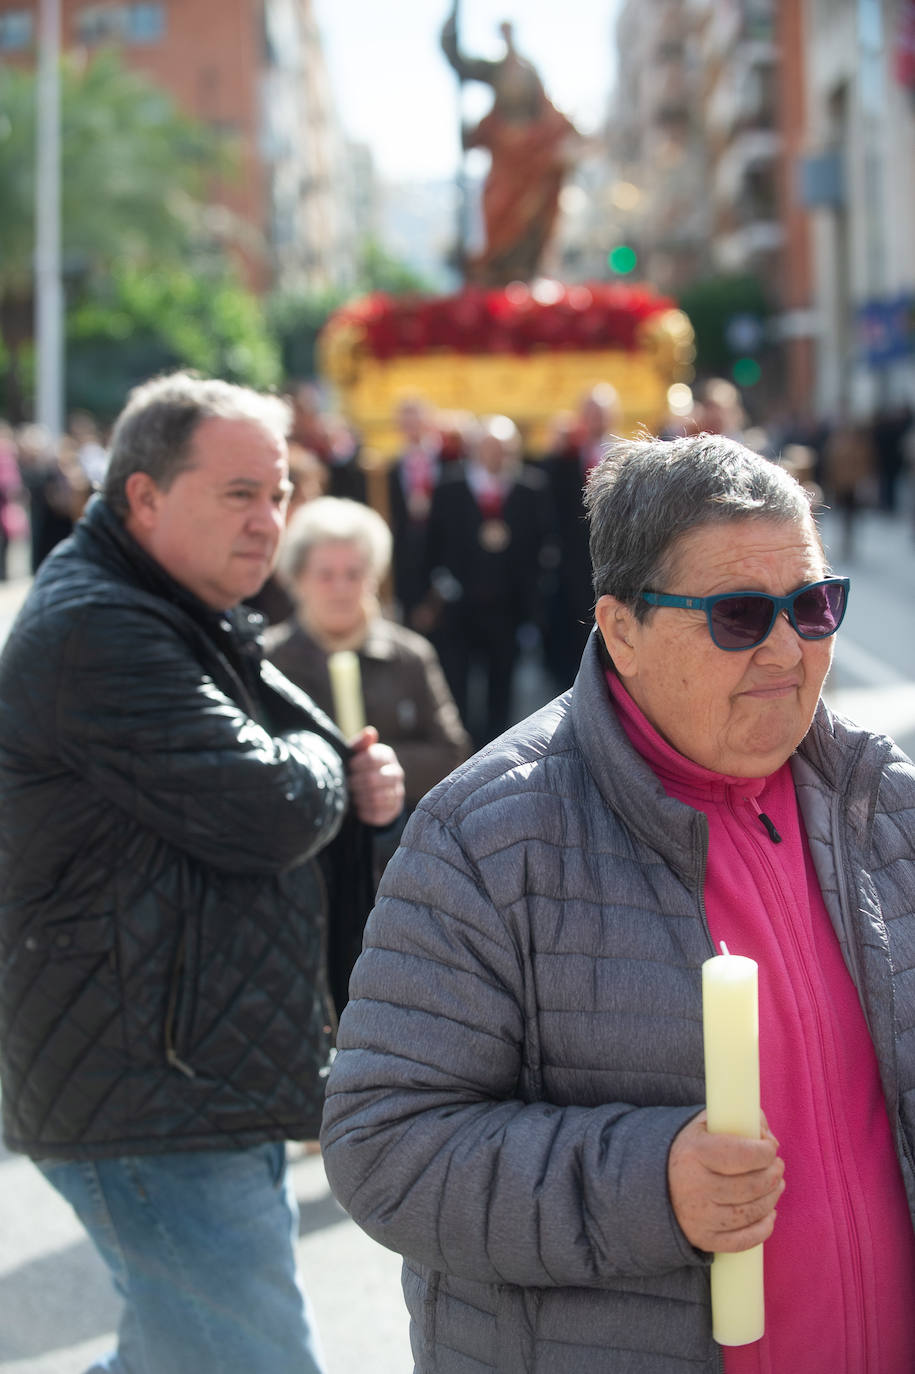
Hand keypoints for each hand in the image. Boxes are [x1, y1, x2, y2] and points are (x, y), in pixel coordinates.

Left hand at [346, 726, 404, 827]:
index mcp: (386, 756)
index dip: (356, 765)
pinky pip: (378, 814)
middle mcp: (396, 773)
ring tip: (352, 796)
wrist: (366, 790)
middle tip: (346, 785)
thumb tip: (371, 732)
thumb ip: (361, 743)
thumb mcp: (355, 753)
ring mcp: (397, 792)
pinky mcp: (394, 809)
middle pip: (372, 780)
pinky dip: (365, 812)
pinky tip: (359, 808)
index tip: (348, 767)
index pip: (372, 758)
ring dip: (359, 798)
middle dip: (355, 784)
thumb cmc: (357, 767)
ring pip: (376, 798)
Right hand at [668, 1111, 784, 1253]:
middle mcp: (696, 1187)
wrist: (654, 1184)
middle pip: (753, 1185)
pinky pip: (744, 1240)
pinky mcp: (704, 1239)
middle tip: (777, 1165)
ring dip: (772, 1197)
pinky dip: (763, 1228)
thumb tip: (767, 1134)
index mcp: (695, 1153)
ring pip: (752, 1211)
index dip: (766, 1151)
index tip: (770, 1145)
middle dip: (773, 1173)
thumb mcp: (705, 1125)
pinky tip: (769, 1214)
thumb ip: (738, 1119)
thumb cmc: (690, 1151)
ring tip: (775, 1184)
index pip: (743, 1155)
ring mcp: (700, 1216)